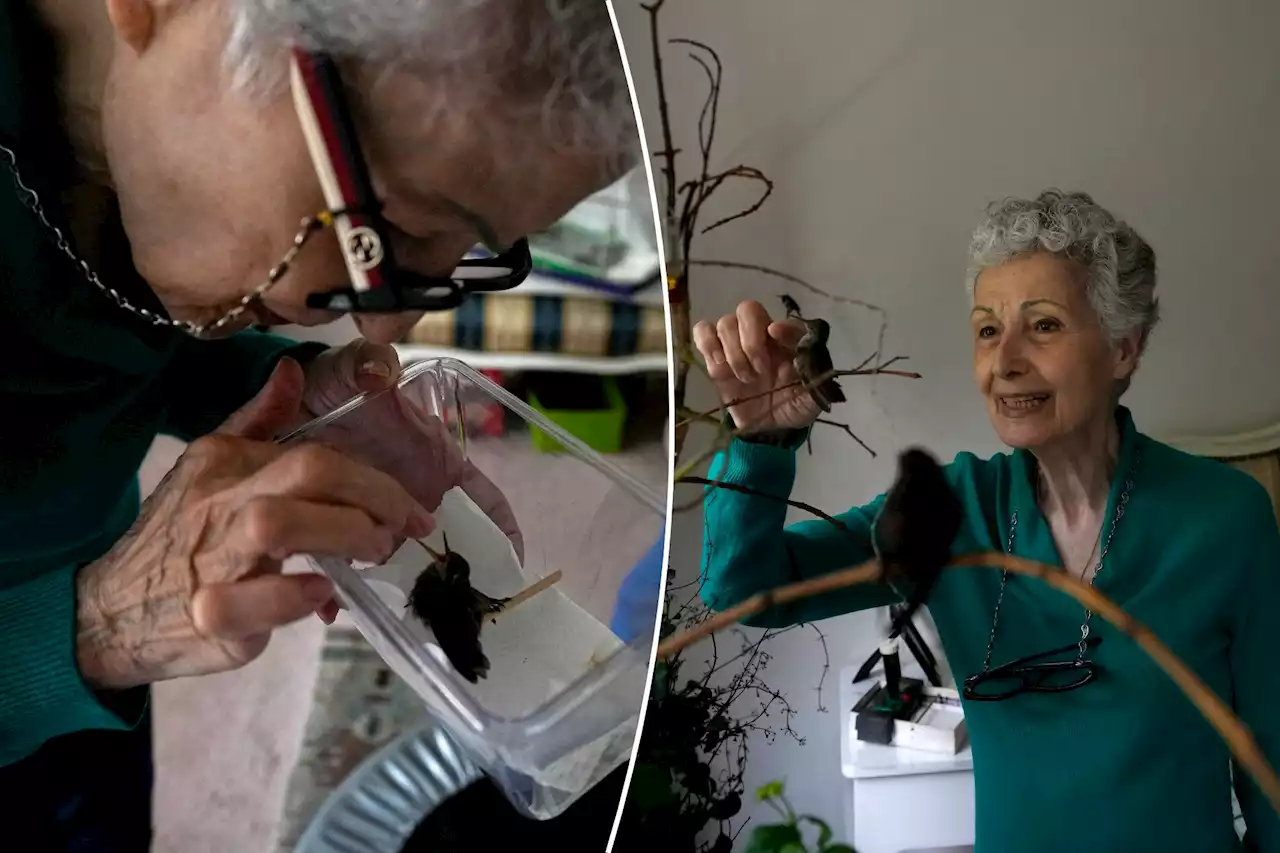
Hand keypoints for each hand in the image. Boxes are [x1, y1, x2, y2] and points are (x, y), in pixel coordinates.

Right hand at [75, 358, 435, 690]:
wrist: (113, 611)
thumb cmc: (178, 538)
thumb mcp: (211, 467)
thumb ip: (257, 421)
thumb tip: (293, 371)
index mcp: (225, 462)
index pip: (315, 454)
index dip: (375, 481)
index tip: (410, 508)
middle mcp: (218, 502)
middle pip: (307, 473)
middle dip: (373, 498)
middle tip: (402, 530)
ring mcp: (210, 558)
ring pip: (274, 525)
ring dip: (343, 537)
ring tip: (372, 554)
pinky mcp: (208, 617)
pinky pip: (250, 601)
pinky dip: (294, 597)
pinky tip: (322, 596)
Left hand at [295, 344, 523, 623]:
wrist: (286, 399)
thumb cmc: (333, 382)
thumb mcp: (353, 368)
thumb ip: (370, 363)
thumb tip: (380, 370)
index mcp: (434, 455)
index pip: (482, 495)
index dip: (500, 525)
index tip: (512, 559)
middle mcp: (414, 490)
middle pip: (449, 538)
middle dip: (457, 571)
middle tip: (459, 604)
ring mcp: (378, 513)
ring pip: (402, 559)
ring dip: (404, 585)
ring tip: (408, 615)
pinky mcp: (339, 527)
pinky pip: (348, 563)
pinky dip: (346, 588)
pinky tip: (336, 608)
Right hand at [692, 299, 820, 432]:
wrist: (771, 427)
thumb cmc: (794, 405)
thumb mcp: (814, 394)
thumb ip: (810, 364)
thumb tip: (780, 333)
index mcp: (788, 341)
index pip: (784, 320)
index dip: (781, 328)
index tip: (776, 338)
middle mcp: (761, 335)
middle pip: (747, 310)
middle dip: (751, 341)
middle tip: (759, 371)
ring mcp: (736, 345)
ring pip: (725, 323)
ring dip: (733, 351)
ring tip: (744, 378)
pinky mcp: (715, 358)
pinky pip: (703, 332)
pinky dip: (707, 344)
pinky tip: (719, 366)